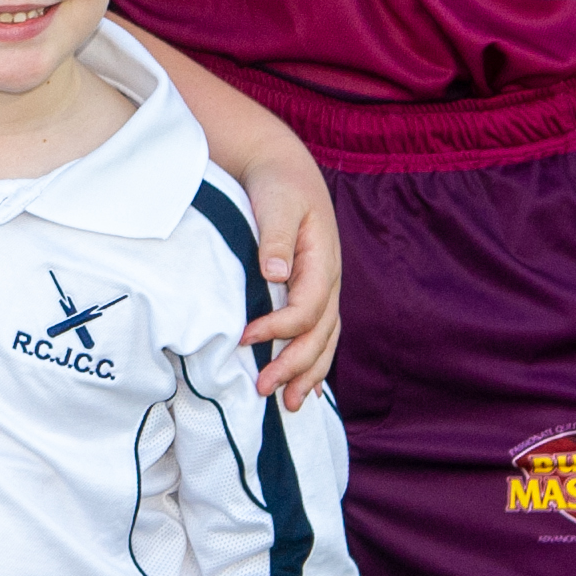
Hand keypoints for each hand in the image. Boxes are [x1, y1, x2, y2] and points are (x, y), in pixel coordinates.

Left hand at [236, 146, 341, 410]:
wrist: (286, 171)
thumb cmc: (278, 185)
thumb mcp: (276, 201)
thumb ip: (275, 236)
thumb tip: (275, 272)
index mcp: (322, 261)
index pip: (307, 307)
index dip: (279, 328)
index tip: (245, 338)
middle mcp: (330, 281)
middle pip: (320, 334)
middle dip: (294, 365)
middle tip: (263, 390)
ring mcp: (325, 289)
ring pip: (324, 341)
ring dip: (308, 374)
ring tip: (287, 405)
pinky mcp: (313, 293)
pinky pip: (320, 335)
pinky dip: (314, 363)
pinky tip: (306, 389)